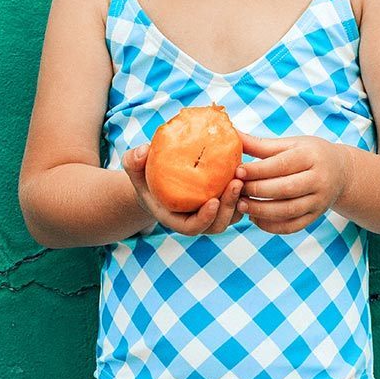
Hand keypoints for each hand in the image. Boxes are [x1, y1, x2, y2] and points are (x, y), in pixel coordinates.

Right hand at [121, 144, 244, 236]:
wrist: (156, 178)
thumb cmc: (144, 174)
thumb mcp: (134, 167)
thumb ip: (134, 160)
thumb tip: (143, 151)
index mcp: (175, 218)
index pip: (193, 227)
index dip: (205, 219)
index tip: (213, 201)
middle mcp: (195, 219)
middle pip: (217, 224)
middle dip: (229, 207)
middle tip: (235, 183)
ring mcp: (210, 213)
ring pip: (232, 216)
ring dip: (239, 200)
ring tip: (243, 177)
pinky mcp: (221, 201)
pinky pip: (237, 202)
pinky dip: (243, 191)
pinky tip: (246, 171)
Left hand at [233, 131, 347, 234]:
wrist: (341, 172)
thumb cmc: (309, 154)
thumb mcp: (290, 144)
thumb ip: (261, 144)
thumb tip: (232, 134)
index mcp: (311, 157)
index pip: (282, 165)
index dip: (257, 170)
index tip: (237, 171)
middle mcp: (319, 180)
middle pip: (285, 189)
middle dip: (257, 191)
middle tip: (236, 190)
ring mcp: (319, 201)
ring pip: (288, 211)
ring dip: (261, 211)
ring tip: (241, 206)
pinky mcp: (316, 216)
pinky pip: (292, 226)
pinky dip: (271, 226)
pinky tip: (255, 218)